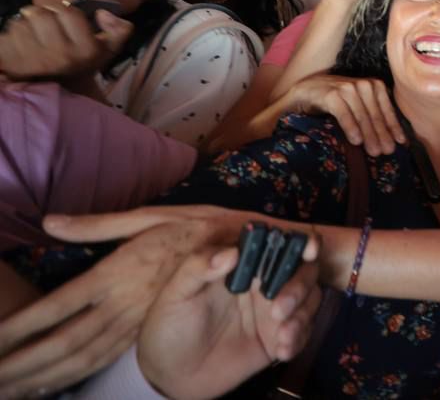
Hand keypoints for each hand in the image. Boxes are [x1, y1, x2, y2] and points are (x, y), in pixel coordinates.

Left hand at [0, 3, 132, 80]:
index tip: (64, 23)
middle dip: (43, 16)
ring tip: (33, 38)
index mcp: (86, 50)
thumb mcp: (108, 50)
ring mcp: (34, 60)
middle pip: (43, 13)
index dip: (65, 13)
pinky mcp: (11, 61)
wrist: (56, 92)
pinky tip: (19, 48)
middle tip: (46, 29)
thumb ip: (120, 29)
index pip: (70, 11)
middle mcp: (61, 56)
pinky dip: (11, 36)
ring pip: (24, 21)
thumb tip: (103, 13)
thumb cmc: (79, 64)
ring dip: (26, 25)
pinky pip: (8, 33)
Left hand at [0, 210, 252, 397]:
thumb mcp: (155, 215)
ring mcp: (137, 323)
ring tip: (10, 390)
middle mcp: (123, 305)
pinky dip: (73, 376)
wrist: (256, 254)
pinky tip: (52, 384)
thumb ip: (99, 223)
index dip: (18, 329)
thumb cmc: (205, 227)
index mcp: (116, 274)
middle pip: (63, 345)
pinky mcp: (148, 331)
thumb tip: (49, 222)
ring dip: (43, 378)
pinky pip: (104, 361)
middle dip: (21, 366)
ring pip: (82, 360)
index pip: (56, 309)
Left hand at [138, 244, 322, 399]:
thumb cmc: (169, 325)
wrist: (168, 374)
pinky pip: (302, 333)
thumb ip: (198, 267)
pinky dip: (300, 339)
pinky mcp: (277, 338)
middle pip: (303, 272)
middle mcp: (264, 284)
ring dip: (302, 315)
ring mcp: (273, 312)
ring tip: (282, 336)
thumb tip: (231, 251)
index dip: (300, 242)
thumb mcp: (175, 294)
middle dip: (300, 287)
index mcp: (244, 265)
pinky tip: (282, 350)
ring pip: (309, 301)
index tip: (309, 249)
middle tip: (279, 309)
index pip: (279, 245)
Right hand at [281, 74, 404, 154]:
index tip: (401, 143)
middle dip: (382, 134)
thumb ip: (372, 117)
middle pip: (375, 114)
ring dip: (369, 134)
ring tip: (374, 151)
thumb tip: (392, 140)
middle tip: (387, 152)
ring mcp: (347, 87)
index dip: (394, 127)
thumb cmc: (335, 102)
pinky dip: (351, 127)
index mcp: (373, 86)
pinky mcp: (331, 94)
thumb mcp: (357, 107)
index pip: (387, 110)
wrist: (305, 92)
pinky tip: (356, 141)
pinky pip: (343, 113)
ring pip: (362, 115)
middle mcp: (362, 85)